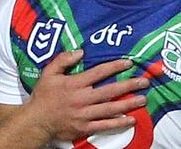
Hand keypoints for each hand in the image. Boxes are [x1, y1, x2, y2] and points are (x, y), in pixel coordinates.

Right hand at [26, 50, 148, 140]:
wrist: (36, 121)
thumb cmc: (43, 96)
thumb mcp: (48, 73)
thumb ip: (63, 60)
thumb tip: (80, 52)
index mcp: (74, 83)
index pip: (98, 72)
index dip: (115, 66)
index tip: (128, 63)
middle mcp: (82, 98)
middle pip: (109, 90)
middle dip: (128, 85)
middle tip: (144, 82)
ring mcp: (84, 114)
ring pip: (110, 108)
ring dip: (128, 104)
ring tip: (142, 99)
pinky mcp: (85, 128)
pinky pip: (105, 125)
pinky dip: (118, 123)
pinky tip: (131, 119)